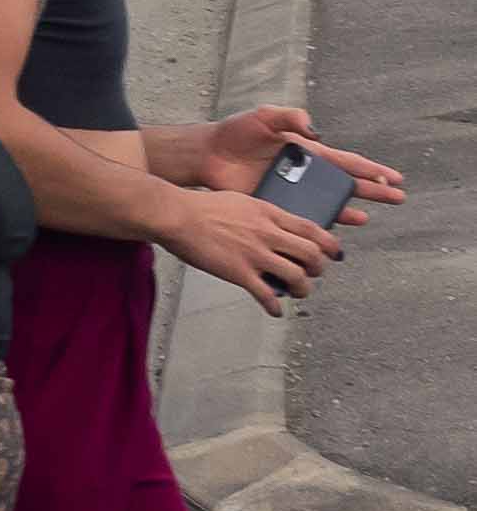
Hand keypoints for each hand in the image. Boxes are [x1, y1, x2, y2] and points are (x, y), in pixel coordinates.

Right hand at [158, 182, 335, 317]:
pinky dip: (275, 307)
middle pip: (312, 254)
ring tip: (299, 292)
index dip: (330, 244)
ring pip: (297, 276)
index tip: (333, 252)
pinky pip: (266, 295)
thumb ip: (262, 214)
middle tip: (315, 273)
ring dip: (303, 288)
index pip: (313, 229)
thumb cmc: (200, 207)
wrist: (175, 216)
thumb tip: (273, 225)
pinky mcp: (239, 272)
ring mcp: (255, 254)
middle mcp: (267, 234)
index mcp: (269, 214)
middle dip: (319, 268)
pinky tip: (274, 310)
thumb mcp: (241, 200)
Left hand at [196, 103, 401, 222]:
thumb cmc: (234, 132)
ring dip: (347, 211)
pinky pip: (301, 218)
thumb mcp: (263, 116)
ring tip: (366, 218)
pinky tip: (327, 232)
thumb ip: (289, 117)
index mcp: (307, 151)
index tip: (395, 177)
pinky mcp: (276, 205)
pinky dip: (316, 224)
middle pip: (345, 184)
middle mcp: (305, 173)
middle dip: (373, 190)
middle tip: (399, 198)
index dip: (370, 169)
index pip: (345, 161)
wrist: (206, 154)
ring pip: (327, 204)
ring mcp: (292, 191)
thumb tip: (315, 130)